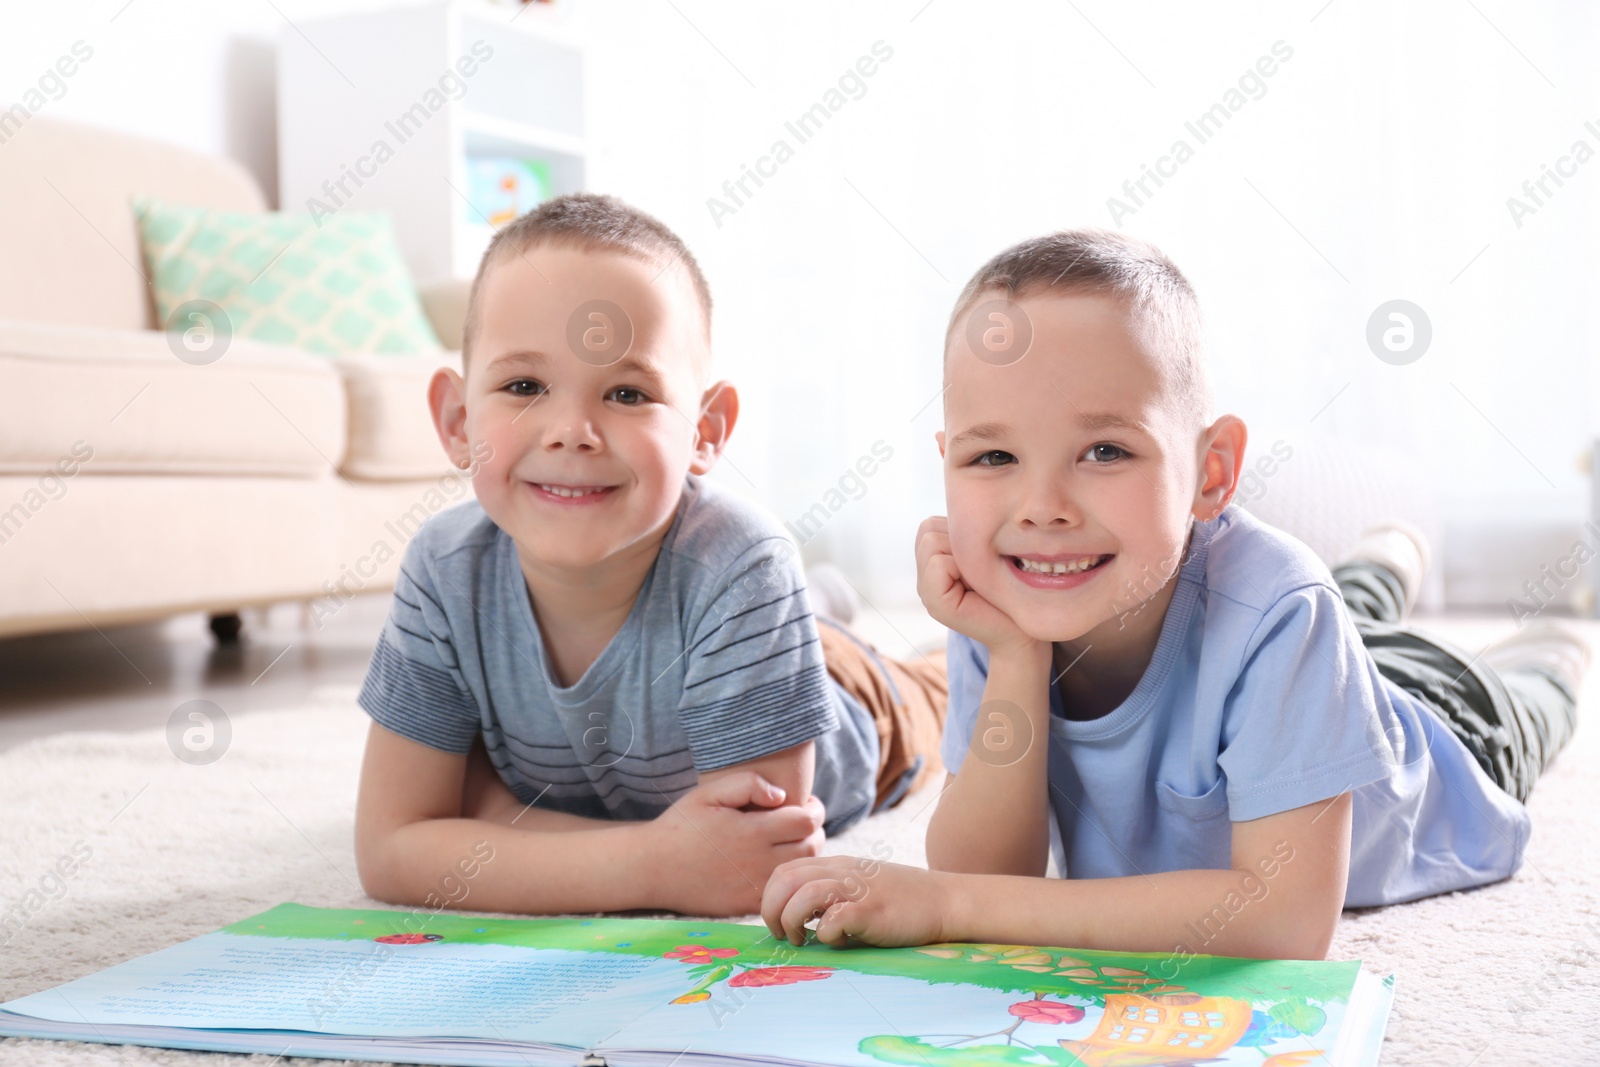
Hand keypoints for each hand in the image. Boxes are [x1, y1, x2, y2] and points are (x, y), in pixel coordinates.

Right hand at [645, 772, 825, 915]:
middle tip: (800, 823)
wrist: (654, 868)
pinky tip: (778, 866)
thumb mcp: (709, 793)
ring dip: (804, 855)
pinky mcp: (749, 905)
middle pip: (812, 847)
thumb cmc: (682, 826)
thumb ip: (748, 784)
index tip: (805, 805)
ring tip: (791, 842)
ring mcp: (755, 886)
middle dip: (813, 831)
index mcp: (752, 831)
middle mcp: (759, 862)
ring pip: (802, 872)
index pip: (807, 821)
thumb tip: (782, 795)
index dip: (812, 809)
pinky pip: (785, 893)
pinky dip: (790, 880)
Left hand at [761, 855, 951, 947]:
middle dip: (771, 910)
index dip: (771, 897)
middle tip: (782, 934)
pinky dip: (826, 935)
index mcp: (838, 866)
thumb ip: (832, 893)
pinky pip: (834, 920)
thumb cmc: (902, 902)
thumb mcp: (861, 886)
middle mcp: (844, 872)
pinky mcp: (872, 911)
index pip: (786, 871)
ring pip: (804, 895)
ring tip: (800, 940)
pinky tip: (838, 942)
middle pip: (786, 880)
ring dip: (792, 921)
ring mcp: (858, 890)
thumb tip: (797, 918)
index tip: (778, 921)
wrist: (945, 902)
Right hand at [915, 516, 1043, 658]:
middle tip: (983, 568)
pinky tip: (978, 585)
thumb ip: (966, 534)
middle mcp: (923, 579)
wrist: (1025, 633)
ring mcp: (926, 594)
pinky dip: (961, 566)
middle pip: (928, 529)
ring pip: (931, 541)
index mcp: (932, 565)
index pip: (930, 525)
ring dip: (963, 552)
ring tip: (981, 576)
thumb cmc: (1012, 590)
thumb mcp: (986, 552)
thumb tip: (964, 504)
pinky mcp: (936, 605)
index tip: (983, 558)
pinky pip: (938, 563)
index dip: (960, 532)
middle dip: (960, 539)